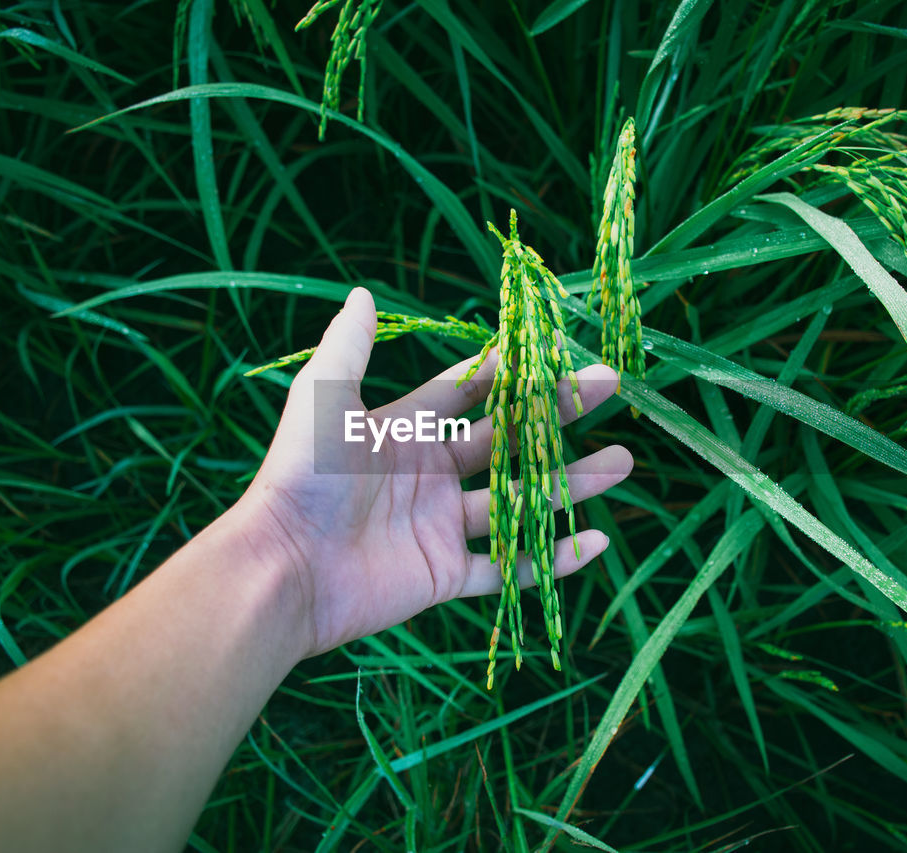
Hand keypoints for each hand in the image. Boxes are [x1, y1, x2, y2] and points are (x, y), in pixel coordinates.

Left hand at [237, 287, 632, 658]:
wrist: (282, 567)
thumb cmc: (300, 477)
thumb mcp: (323, 400)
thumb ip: (350, 348)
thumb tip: (364, 293)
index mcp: (405, 430)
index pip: (471, 393)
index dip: (513, 372)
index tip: (560, 352)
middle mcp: (429, 475)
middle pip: (508, 440)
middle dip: (559, 417)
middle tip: (610, 390)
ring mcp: (440, 526)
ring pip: (520, 502)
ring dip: (572, 484)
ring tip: (624, 464)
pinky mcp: (443, 574)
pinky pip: (508, 568)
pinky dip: (551, 560)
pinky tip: (595, 542)